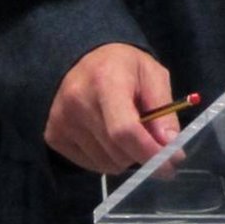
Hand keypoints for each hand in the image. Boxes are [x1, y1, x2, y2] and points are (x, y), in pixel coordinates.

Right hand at [44, 43, 177, 173]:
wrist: (84, 59)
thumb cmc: (125, 67)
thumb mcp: (153, 76)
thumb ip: (164, 110)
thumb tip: (171, 146)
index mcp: (106, 81)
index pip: (124, 130)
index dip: (148, 152)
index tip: (170, 163)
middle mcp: (77, 102)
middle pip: (116, 151)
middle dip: (142, 155)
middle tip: (156, 147)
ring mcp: (61, 121)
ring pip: (105, 163)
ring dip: (125, 157)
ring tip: (128, 132)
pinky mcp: (53, 135)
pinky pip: (90, 164)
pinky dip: (107, 158)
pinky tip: (108, 135)